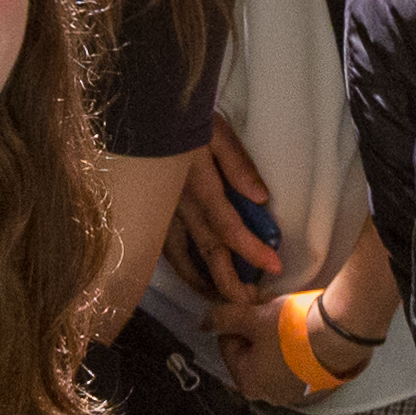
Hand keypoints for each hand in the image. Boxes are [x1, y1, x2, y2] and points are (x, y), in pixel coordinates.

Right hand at [167, 116, 280, 299]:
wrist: (141, 110)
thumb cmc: (184, 118)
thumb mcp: (216, 132)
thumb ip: (238, 166)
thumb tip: (260, 199)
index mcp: (199, 187)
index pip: (229, 229)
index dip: (252, 251)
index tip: (274, 267)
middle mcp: (178, 207)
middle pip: (206, 253)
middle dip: (229, 283)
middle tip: (249, 304)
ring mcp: (161, 212)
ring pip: (181, 258)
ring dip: (202, 282)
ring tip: (221, 298)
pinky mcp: (151, 211)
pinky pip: (165, 248)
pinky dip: (180, 267)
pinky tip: (191, 275)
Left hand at [206, 283, 374, 405]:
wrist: (340, 337)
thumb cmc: (290, 329)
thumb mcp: (252, 318)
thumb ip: (223, 319)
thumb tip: (204, 323)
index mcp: (247, 382)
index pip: (228, 345)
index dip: (234, 319)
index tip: (246, 301)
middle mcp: (269, 395)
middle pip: (252, 354)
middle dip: (254, 328)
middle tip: (265, 304)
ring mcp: (295, 393)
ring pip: (274, 358)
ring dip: (274, 337)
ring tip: (285, 314)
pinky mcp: (317, 386)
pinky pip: (297, 364)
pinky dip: (295, 347)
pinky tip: (302, 330)